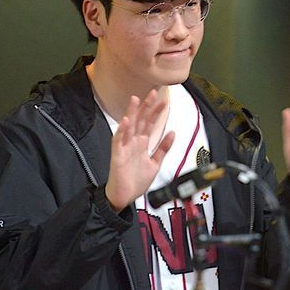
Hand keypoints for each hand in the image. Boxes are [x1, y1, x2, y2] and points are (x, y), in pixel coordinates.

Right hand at [105, 90, 175, 210]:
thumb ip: (163, 148)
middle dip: (146, 106)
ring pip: (128, 126)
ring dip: (132, 113)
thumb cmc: (135, 181)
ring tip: (136, 100)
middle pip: (140, 120)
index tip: (164, 101)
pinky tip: (125, 121)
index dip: (157, 112)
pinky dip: (122, 131)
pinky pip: (118, 140)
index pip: (150, 124)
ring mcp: (124, 147)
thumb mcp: (155, 163)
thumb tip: (172, 133)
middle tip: (153, 93)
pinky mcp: (117, 155)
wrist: (124, 196)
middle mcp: (133, 143)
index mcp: (142, 144)